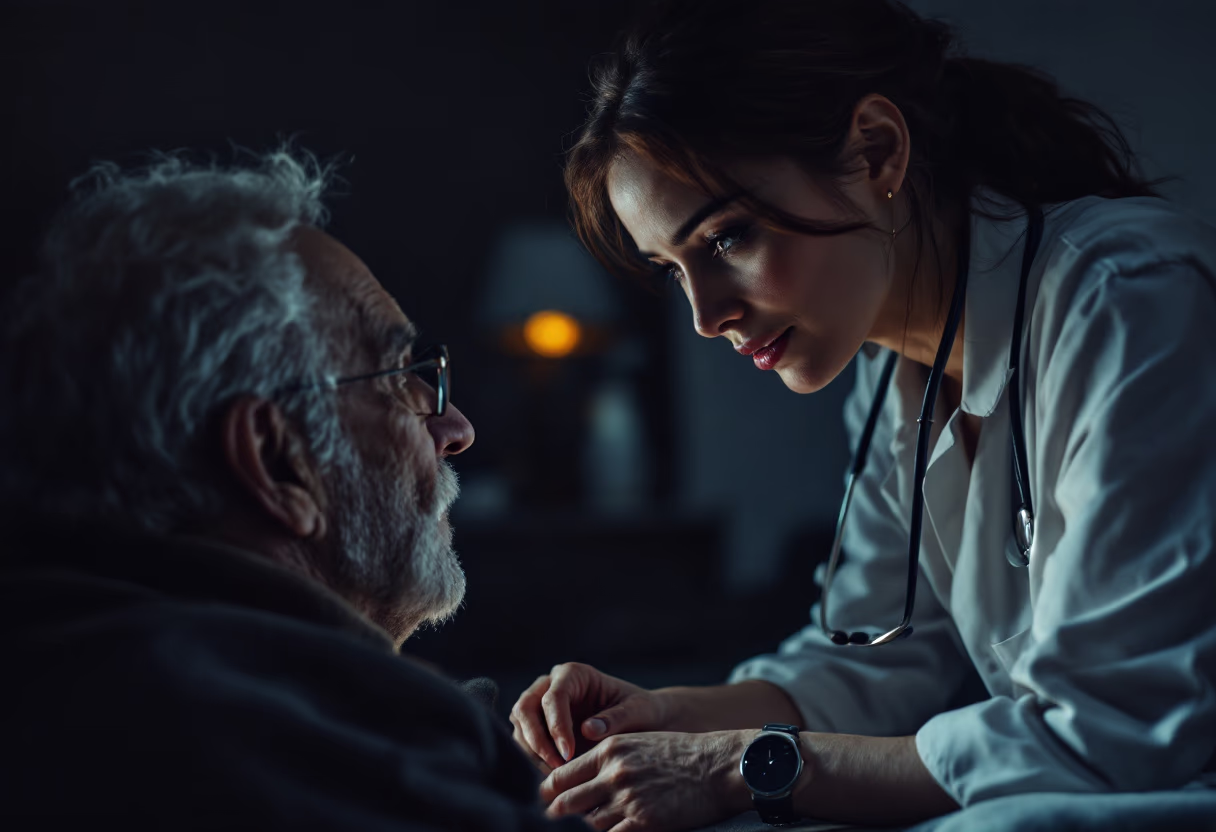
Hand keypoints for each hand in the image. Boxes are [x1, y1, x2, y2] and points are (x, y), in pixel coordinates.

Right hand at [510, 663, 669, 769]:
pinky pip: (525, 744)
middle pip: (525, 708)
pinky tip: (554, 778)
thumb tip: (587, 729)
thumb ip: (615, 718)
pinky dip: (534, 761)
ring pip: (520, 727)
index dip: (556, 726)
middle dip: (537, 740)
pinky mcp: (539, 727)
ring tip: (558, 777)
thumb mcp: (637, 711)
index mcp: (574, 674)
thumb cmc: (641, 711)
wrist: (641, 721)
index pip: (553, 697)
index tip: (568, 754)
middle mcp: (551, 685)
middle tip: (557, 768)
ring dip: (533, 754)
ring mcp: (540, 706)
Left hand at [540, 730, 750, 831]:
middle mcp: (614, 773)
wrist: (717, 766)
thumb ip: (608, 758)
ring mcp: (628, 798)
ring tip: (590, 826)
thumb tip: (582, 777)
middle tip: (553, 820)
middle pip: (566, 801)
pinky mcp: (644, 821)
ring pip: (588, 823)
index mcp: (610, 750)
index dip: (550, 791)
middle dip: (558, 814)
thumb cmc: (680, 753)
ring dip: (588, 827)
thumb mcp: (638, 742)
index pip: (562, 774)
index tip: (547, 800)